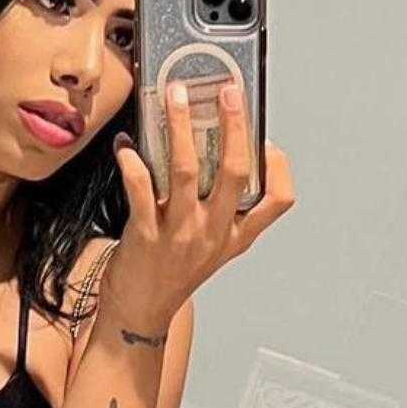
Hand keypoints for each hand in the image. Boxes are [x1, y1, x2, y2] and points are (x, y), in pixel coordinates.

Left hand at [102, 80, 296, 335]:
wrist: (138, 316)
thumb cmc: (170, 277)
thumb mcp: (209, 250)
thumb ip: (217, 211)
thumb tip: (205, 153)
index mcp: (234, 236)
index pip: (277, 201)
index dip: (279, 168)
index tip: (267, 142)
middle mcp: (213, 233)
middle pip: (235, 171)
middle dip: (234, 125)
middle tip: (228, 91)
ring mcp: (180, 234)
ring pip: (187, 171)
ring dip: (180, 127)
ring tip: (176, 96)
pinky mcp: (146, 235)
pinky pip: (141, 189)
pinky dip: (133, 162)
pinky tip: (127, 145)